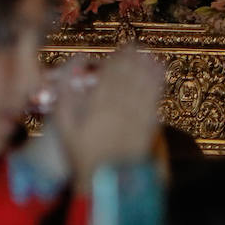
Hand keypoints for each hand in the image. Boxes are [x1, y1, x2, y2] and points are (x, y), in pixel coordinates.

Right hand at [51, 46, 164, 191]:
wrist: (106, 180)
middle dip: (132, 58)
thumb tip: (75, 68)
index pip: (111, 74)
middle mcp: (120, 105)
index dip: (117, 59)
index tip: (121, 48)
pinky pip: (155, 97)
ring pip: (143, 83)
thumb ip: (66, 94)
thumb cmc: (82, 153)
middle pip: (128, 75)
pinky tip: (160, 72)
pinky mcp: (150, 124)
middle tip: (135, 44)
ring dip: (146, 66)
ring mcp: (137, 114)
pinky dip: (158, 82)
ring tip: (148, 53)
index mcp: (98, 104)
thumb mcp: (64, 125)